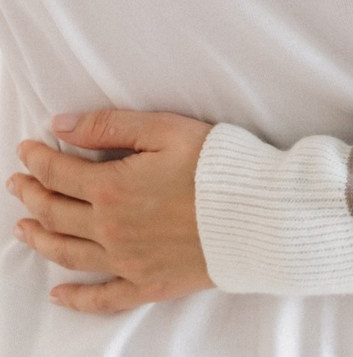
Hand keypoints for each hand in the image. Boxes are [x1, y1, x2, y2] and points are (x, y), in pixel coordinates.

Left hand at [9, 109, 213, 313]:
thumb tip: (61, 126)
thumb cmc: (217, 164)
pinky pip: (101, 298)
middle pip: (56, 214)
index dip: (37, 160)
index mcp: (113, 188)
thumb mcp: (165, 129)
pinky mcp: (146, 285)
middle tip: (17, 184)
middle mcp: (110, 230)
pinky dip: (76, 298)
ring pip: (68, 254)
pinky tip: (60, 295)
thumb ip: (110, 126)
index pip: (59, 173)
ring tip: (24, 227)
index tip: (25, 150)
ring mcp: (126, 262)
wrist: (256, 214)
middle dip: (32, 196)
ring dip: (40, 239)